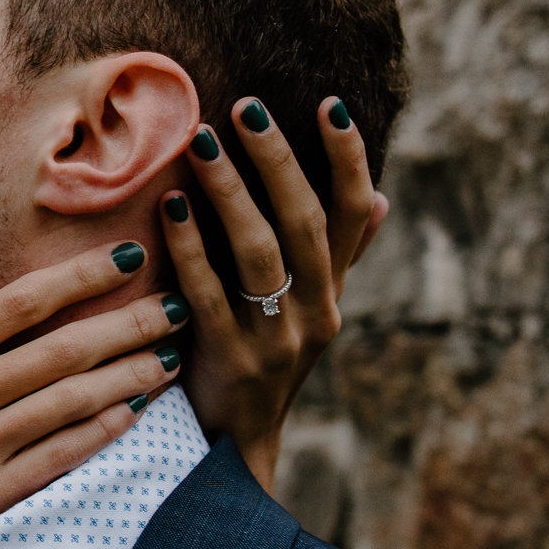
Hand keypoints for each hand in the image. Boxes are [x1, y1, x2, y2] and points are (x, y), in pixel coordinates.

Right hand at [0, 225, 189, 548]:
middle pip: (61, 351)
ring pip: (70, 403)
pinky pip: (59, 456)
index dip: (78, 278)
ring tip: (171, 355)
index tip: (126, 258)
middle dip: (127, 325)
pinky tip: (133, 411)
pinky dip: (100, 432)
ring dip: (128, 377)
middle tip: (176, 304)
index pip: (17, 304)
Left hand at [160, 95, 387, 492]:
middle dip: (277, 159)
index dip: (348, 156)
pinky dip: (190, 249)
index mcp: (333, 290)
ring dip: (230, 192)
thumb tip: (379, 196)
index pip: (353, 212)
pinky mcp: (233, 363)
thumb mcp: (309, 310)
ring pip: (260, 253)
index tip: (331, 102)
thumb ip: (338, 255)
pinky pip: (210, 296)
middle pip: (304, 222)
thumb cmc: (264, 358)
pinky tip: (169, 209)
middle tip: (245, 106)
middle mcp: (317, 311)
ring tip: (200, 142)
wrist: (238, 445)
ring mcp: (278, 339)